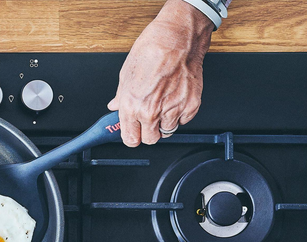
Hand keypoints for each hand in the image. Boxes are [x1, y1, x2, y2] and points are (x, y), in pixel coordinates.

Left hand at [109, 0, 213, 146]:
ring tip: (163, 104)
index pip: (130, 139)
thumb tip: (115, 106)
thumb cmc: (152, 49)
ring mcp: (172, 110)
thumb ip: (122, 96)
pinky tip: (175, 98)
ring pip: (168, 131)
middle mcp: (151, 112)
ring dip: (165, 122)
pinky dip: (180, 113)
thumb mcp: (127, 73)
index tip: (134, 132)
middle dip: (148, 132)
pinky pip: (184, 120)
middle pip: (150, 139)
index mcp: (132, 106)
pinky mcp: (190, 106)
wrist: (177, 37)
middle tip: (149, 119)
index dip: (132, 136)